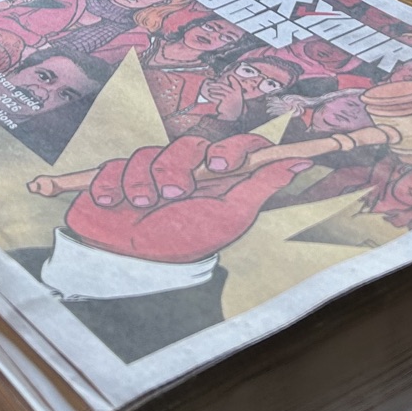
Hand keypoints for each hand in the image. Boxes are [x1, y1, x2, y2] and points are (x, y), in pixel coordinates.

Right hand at [62, 134, 310, 263]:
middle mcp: (187, 171)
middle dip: (177, 167)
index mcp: (218, 181)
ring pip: (148, 152)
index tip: (216, 166)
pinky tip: (109, 202)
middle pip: (188, 144)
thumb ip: (261, 186)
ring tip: (140, 205)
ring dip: (142, 180)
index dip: (231, 148)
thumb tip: (301, 161)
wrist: (125, 266)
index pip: (238, 147)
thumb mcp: (228, 219)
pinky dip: (110, 184)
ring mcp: (151, 172)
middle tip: (171, 195)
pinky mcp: (118, 176)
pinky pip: (114, 163)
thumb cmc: (180, 243)